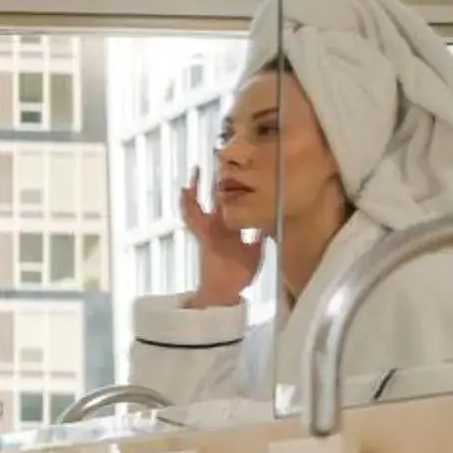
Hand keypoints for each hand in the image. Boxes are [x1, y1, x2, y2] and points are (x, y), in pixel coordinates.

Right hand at [180, 178, 265, 309]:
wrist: (224, 290)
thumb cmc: (240, 273)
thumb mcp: (255, 249)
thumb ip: (258, 235)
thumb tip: (267, 222)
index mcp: (230, 227)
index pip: (233, 202)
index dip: (237, 186)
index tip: (241, 170)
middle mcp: (217, 225)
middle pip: (216, 198)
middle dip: (216, 181)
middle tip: (217, 161)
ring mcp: (208, 230)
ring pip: (199, 205)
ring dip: (197, 189)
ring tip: (197, 172)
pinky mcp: (204, 235)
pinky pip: (192, 218)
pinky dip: (187, 205)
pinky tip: (185, 191)